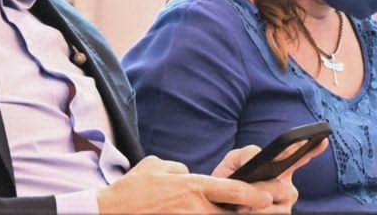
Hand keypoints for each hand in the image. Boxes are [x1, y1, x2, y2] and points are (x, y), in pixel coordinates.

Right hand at [96, 155, 275, 212]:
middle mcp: (194, 207)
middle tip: (253, 209)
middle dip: (241, 212)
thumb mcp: (157, 165)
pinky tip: (202, 214)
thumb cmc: (132, 188)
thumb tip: (188, 173)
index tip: (266, 197)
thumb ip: (179, 168)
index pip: (231, 190)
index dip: (252, 194)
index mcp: (192, 186)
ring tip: (228, 211)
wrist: (110, 211)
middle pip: (228, 214)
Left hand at [211, 145, 307, 213]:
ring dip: (257, 207)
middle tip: (246, 191)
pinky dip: (257, 214)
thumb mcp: (234, 161)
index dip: (312, 149)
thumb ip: (247, 153)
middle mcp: (288, 188)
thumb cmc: (229, 179)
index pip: (301, 158)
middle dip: (264, 190)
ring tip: (241, 206)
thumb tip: (259, 160)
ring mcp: (285, 206)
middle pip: (285, 189)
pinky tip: (245, 211)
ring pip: (280, 208)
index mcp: (281, 169)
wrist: (220, 202)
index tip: (323, 139)